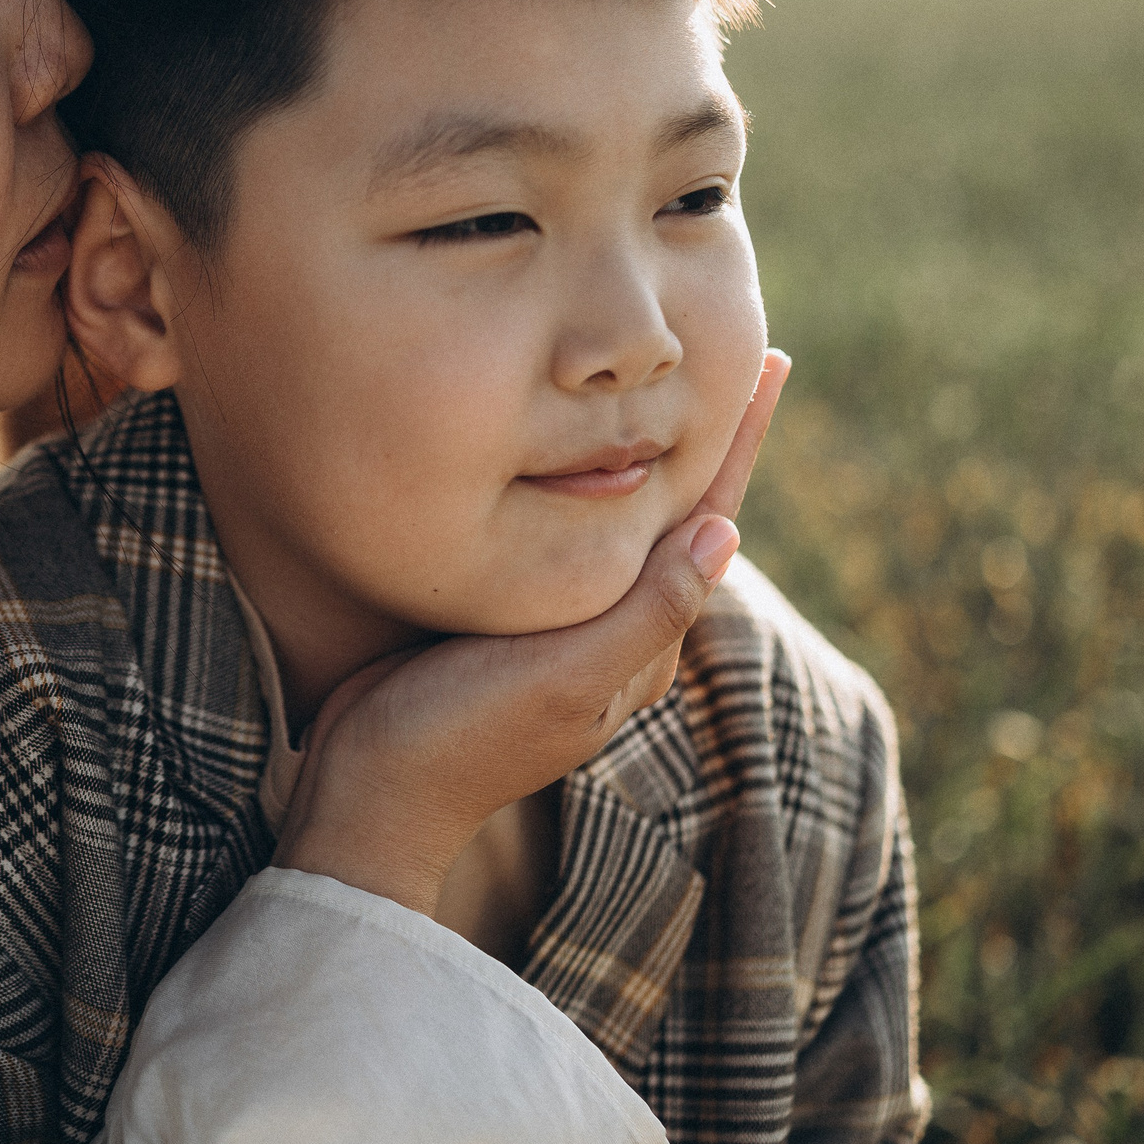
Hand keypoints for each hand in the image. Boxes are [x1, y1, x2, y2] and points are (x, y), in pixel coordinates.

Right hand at [273, 350, 790, 915]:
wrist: (371, 791)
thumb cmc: (462, 734)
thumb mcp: (563, 675)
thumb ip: (646, 611)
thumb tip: (726, 529)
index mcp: (643, 640)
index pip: (710, 518)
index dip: (740, 440)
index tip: (772, 361)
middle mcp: (615, 631)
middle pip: (678, 512)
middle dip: (708, 436)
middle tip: (737, 351)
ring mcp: (562, 627)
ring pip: (622, 519)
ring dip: (651, 452)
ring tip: (671, 383)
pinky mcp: (507, 619)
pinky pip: (567, 534)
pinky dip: (585, 482)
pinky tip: (572, 451)